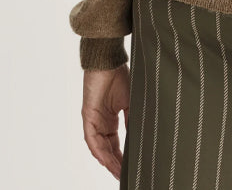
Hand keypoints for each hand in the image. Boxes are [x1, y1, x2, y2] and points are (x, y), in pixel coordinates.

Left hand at [81, 63, 129, 179]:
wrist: (109, 62)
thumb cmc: (120, 76)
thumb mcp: (131, 101)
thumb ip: (131, 119)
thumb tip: (138, 137)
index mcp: (112, 119)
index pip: (116, 144)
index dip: (123, 157)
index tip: (130, 167)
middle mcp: (102, 122)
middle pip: (107, 149)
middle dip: (115, 163)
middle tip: (123, 175)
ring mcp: (94, 120)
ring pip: (99, 147)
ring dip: (107, 160)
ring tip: (117, 172)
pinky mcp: (88, 116)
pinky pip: (91, 138)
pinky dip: (97, 149)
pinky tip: (104, 159)